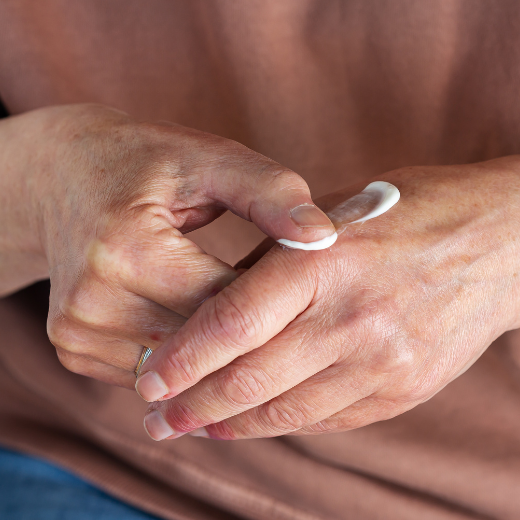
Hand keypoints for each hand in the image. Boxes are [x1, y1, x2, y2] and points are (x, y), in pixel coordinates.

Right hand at [0, 104, 333, 387]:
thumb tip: (324, 236)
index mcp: (127, 247)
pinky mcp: (72, 348)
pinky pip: (148, 373)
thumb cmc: (144, 163)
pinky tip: (198, 331)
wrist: (62, 178)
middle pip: (201, 344)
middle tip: (288, 318)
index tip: (308, 296)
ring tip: (243, 325)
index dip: (275, 304)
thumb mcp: (209, 159)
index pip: (226, 304)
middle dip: (250, 335)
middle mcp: (91, 299)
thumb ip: (270, 193)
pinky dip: (180, 359)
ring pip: (177, 369)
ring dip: (215, 353)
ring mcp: (76, 331)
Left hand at [138, 156, 519, 439]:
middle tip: (156, 420)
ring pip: (286, 410)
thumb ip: (275, 262)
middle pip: (250, 378)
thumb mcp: (334, 216)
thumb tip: (219, 307)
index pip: (233, 321)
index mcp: (324, 259)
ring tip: (195, 427)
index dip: (181, 357)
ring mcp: (382, 360)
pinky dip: (282, 423)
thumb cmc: (410, 214)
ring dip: (231, 424)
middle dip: (192, 406)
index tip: (148, 382)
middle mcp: (351, 315)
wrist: (500, 243)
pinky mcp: (404, 389)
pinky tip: (254, 423)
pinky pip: (327, 419)